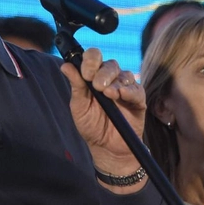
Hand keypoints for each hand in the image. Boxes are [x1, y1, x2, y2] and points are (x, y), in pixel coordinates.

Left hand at [60, 48, 145, 183]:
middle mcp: (111, 79)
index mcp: (94, 76)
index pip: (94, 57)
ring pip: (124, 74)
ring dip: (115, 82)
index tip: (86, 73)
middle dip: (103, 73)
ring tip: (108, 94)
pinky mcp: (138, 100)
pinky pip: (137, 89)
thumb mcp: (79, 106)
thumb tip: (65, 66)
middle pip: (110, 64)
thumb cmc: (91, 125)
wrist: (106, 148)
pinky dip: (129, 90)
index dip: (91, 60)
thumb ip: (76, 85)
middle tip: (97, 86)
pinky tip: (122, 94)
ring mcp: (125, 88)